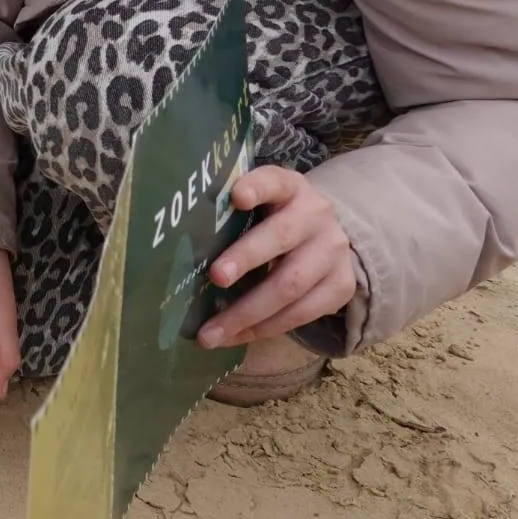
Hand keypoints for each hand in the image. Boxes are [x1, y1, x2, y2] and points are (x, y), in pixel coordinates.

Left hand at [199, 166, 356, 347]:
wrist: (327, 239)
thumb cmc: (273, 220)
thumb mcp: (260, 204)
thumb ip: (229, 212)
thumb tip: (176, 241)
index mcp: (290, 188)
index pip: (274, 181)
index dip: (256, 187)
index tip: (236, 196)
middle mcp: (316, 215)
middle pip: (280, 237)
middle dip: (245, 258)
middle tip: (214, 277)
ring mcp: (333, 252)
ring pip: (290, 285)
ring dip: (247, 312)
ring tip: (210, 333)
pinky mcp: (340, 286)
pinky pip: (302, 314)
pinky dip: (265, 329)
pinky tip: (235, 337)